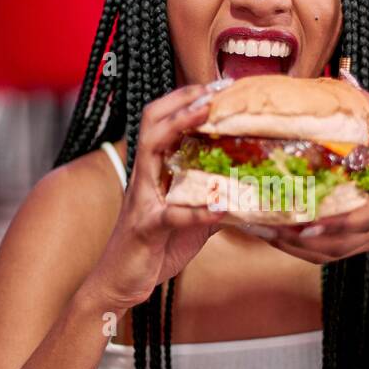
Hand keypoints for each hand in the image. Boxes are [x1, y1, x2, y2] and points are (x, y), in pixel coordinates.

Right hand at [83, 82, 230, 311]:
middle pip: (153, 121)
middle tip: (215, 88)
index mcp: (153, 170)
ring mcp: (142, 200)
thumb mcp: (190, 219)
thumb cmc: (154, 248)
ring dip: (180, 128)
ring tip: (209, 115)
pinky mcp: (147, 228)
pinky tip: (224, 206)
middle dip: (182, 101)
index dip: (185, 98)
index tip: (218, 84)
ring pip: (152, 151)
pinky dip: (199, 209)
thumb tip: (248, 191)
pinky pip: (172, 214)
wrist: (121, 284)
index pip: (161, 120)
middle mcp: (144, 177)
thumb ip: (212, 200)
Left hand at [265, 92, 368, 264]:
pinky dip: (304, 250)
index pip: (360, 215)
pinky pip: (332, 255)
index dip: (329, 223)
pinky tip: (280, 234)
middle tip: (255, 221)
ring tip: (258, 228)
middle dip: (291, 237)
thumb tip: (345, 81)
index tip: (299, 222)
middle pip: (331, 242)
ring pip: (327, 254)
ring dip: (291, 247)